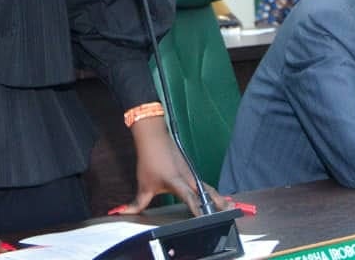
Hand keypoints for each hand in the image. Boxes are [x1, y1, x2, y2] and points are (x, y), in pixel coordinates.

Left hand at [108, 116, 231, 215]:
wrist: (153, 138)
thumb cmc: (150, 160)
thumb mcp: (143, 184)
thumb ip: (137, 202)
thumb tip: (125, 213)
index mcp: (176, 181)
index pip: (189, 197)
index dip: (197, 207)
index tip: (205, 216)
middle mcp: (187, 177)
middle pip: (206, 191)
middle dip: (217, 201)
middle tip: (229, 210)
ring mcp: (191, 173)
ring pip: (207, 186)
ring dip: (217, 196)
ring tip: (229, 206)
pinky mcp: (191, 171)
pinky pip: (204, 184)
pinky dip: (211, 191)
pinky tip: (216, 198)